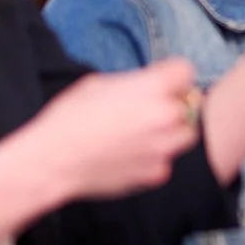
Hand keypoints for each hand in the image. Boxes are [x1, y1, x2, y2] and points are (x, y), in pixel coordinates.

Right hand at [14, 57, 199, 198]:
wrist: (53, 160)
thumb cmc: (69, 118)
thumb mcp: (100, 84)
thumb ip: (136, 83)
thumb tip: (151, 85)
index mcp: (153, 88)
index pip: (186, 71)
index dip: (171, 75)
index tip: (161, 81)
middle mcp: (166, 117)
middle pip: (191, 103)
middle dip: (174, 103)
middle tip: (148, 108)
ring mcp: (164, 148)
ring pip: (185, 134)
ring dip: (171, 130)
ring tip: (142, 132)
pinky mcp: (157, 173)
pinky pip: (166, 160)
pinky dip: (154, 157)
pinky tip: (130, 154)